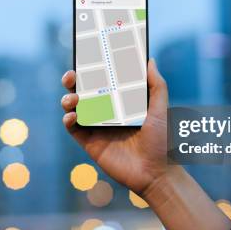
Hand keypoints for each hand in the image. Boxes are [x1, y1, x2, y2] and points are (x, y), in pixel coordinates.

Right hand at [60, 59, 168, 193]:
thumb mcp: (160, 109)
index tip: (87, 56)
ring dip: (68, 99)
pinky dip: (68, 120)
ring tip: (74, 99)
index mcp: (121, 100)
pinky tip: (72, 116)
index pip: (103, 79)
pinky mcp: (90, 143)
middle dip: (73, 80)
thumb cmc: (162, 141)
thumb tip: (149, 60)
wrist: (156, 173)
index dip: (93, 68)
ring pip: (74, 107)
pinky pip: (73, 128)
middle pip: (83, 90)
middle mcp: (106, 111)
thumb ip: (156, 85)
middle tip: (72, 75)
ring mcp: (96, 126)